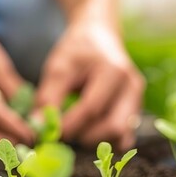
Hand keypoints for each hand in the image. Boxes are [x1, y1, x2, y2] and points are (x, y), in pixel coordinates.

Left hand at [33, 8, 143, 150]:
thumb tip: (37, 128)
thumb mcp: (59, 67)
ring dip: (94, 140)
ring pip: (120, 135)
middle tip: (61, 133)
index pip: (91, 108)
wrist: (100, 36)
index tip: (48, 133)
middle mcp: (132, 86)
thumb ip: (48, 97)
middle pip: (113, 126)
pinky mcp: (136, 110)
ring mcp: (138, 100)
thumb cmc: (77, 50)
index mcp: (114, 71)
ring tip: (73, 129)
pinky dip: (105, 139)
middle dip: (84, 136)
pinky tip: (88, 131)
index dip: (68, 125)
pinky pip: (124, 136)